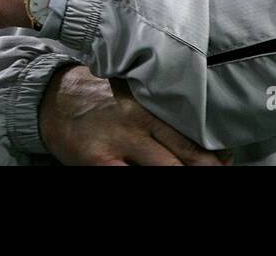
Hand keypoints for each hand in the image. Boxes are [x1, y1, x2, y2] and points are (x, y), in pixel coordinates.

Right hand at [40, 64, 230, 165]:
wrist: (51, 98)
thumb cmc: (96, 98)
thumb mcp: (131, 95)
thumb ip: (159, 115)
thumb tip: (203, 142)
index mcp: (150, 103)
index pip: (193, 135)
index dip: (215, 157)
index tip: (225, 163)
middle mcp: (139, 120)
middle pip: (187, 157)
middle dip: (205, 171)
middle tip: (218, 173)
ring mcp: (120, 141)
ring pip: (166, 171)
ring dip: (179, 176)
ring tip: (186, 176)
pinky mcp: (100, 160)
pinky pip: (131, 178)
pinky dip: (144, 179)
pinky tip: (144, 173)